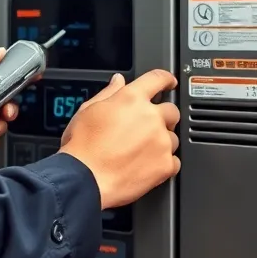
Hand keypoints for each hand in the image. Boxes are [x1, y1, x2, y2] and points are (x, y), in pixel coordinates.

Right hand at [58, 69, 180, 209]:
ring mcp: (160, 141)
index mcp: (132, 99)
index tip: (170, 83)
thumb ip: (109, 93)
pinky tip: (147, 166)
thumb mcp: (88, 110)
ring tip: (141, 152)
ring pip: (173, 137)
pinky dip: (164, 163)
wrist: (84, 179)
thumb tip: (119, 81)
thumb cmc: (82, 147)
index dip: (166, 79)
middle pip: (171, 110)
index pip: (157, 79)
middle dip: (163, 117)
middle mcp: (150, 117)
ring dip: (162, 142)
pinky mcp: (165, 165)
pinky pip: (174, 161)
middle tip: (147, 129)